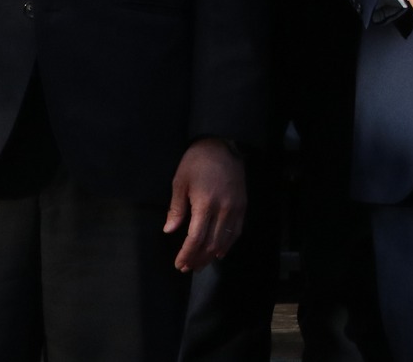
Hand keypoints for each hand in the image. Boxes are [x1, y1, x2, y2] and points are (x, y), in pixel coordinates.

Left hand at [164, 138, 245, 272]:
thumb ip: (176, 209)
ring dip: (211, 255)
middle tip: (187, 267)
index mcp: (205, 204)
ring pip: (225, 240)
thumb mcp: (180, 182)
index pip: (196, 238)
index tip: (179, 264)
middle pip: (211, 243)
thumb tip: (169, 231)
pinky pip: (237, 231)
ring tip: (200, 263)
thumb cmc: (197, 162)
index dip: (187, 254)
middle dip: (198, 258)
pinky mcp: (243, 205)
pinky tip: (219, 252)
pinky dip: (228, 244)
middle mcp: (223, 209)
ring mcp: (236, 208)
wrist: (223, 144)